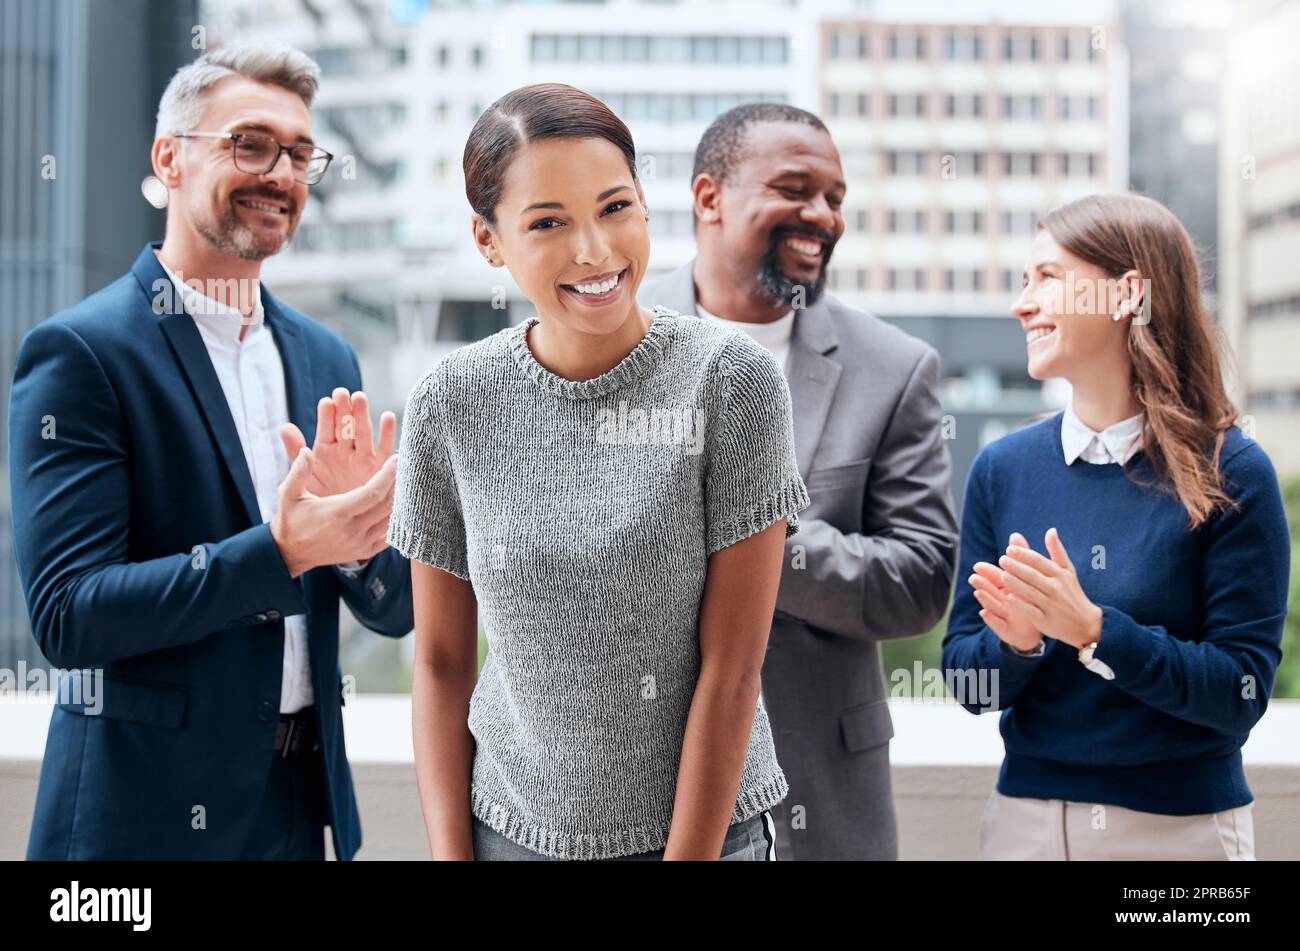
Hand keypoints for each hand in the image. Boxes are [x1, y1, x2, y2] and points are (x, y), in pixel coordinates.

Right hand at [269, 447, 397, 578]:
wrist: (290, 553)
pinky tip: (400, 506)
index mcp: (337, 513)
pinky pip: (389, 536)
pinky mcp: (364, 552)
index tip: (397, 460)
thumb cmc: (290, 520)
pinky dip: (396, 521)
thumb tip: (306, 451)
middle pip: (387, 506)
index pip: (372, 493)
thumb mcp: (288, 494)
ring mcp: (360, 544)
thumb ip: (298, 472)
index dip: (388, 475)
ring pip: (391, 521)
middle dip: (398, 485)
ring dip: (400, 502)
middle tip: (406, 468)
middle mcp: (352, 530)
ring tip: (406, 484)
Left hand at [280, 388, 395, 497]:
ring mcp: (364, 458)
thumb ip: (295, 453)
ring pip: (364, 433)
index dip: (327, 415)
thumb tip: (284, 426)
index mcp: (325, 451)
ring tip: (360, 399)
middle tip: (343, 393)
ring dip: (363, 416)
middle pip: (346, 426)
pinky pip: (385, 450)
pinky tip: (387, 417)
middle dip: (345, 409)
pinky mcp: (380, 469)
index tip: (326, 402)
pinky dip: (387, 434)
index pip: (326, 428)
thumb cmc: (318, 502)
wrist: (337, 529)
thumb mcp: (301, 478)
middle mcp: (346, 451)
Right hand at [970, 532, 1042, 652]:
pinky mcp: (1007, 629)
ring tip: (978, 593)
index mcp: (1008, 588)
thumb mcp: (1027, 578)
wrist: (1043, 625)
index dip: (988, 573)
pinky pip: (999, 624)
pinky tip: (984, 613)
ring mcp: (1005, 615)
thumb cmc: (1031, 599)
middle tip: (973, 577)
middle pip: (991, 591)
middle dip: (983, 584)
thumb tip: (1015, 534)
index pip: (997, 578)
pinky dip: (992, 619)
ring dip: (985, 599)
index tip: (978, 566)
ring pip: (993, 605)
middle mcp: (1004, 600)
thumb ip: (1021, 557)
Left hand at [997, 527, 1102, 649]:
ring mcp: (1051, 605)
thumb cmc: (1072, 593)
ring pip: (1031, 592)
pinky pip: (1032, 611)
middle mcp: (1056, 589)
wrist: (1085, 623)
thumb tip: (1051, 530)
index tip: (1009, 549)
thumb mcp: (1068, 571)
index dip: (1024, 554)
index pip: (1039, 562)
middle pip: (1033, 575)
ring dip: (1016, 583)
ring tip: (1002, 575)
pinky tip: (1009, 598)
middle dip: (1017, 567)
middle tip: (1002, 559)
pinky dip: (1021, 605)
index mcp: (1060, 575)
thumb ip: (1057, 551)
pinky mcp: (1046, 620)